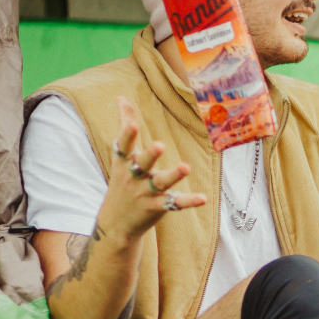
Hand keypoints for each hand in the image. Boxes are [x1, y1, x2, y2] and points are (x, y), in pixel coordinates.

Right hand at [101, 97, 205, 240]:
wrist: (116, 222)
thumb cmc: (122, 179)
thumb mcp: (120, 154)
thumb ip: (124, 124)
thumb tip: (120, 96)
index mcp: (124, 161)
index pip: (124, 145)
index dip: (127, 134)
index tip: (132, 123)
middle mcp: (134, 176)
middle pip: (142, 163)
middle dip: (150, 155)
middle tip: (160, 145)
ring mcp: (145, 192)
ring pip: (161, 183)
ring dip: (173, 175)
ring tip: (186, 167)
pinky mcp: (157, 207)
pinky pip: (174, 203)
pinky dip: (188, 201)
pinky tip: (203, 198)